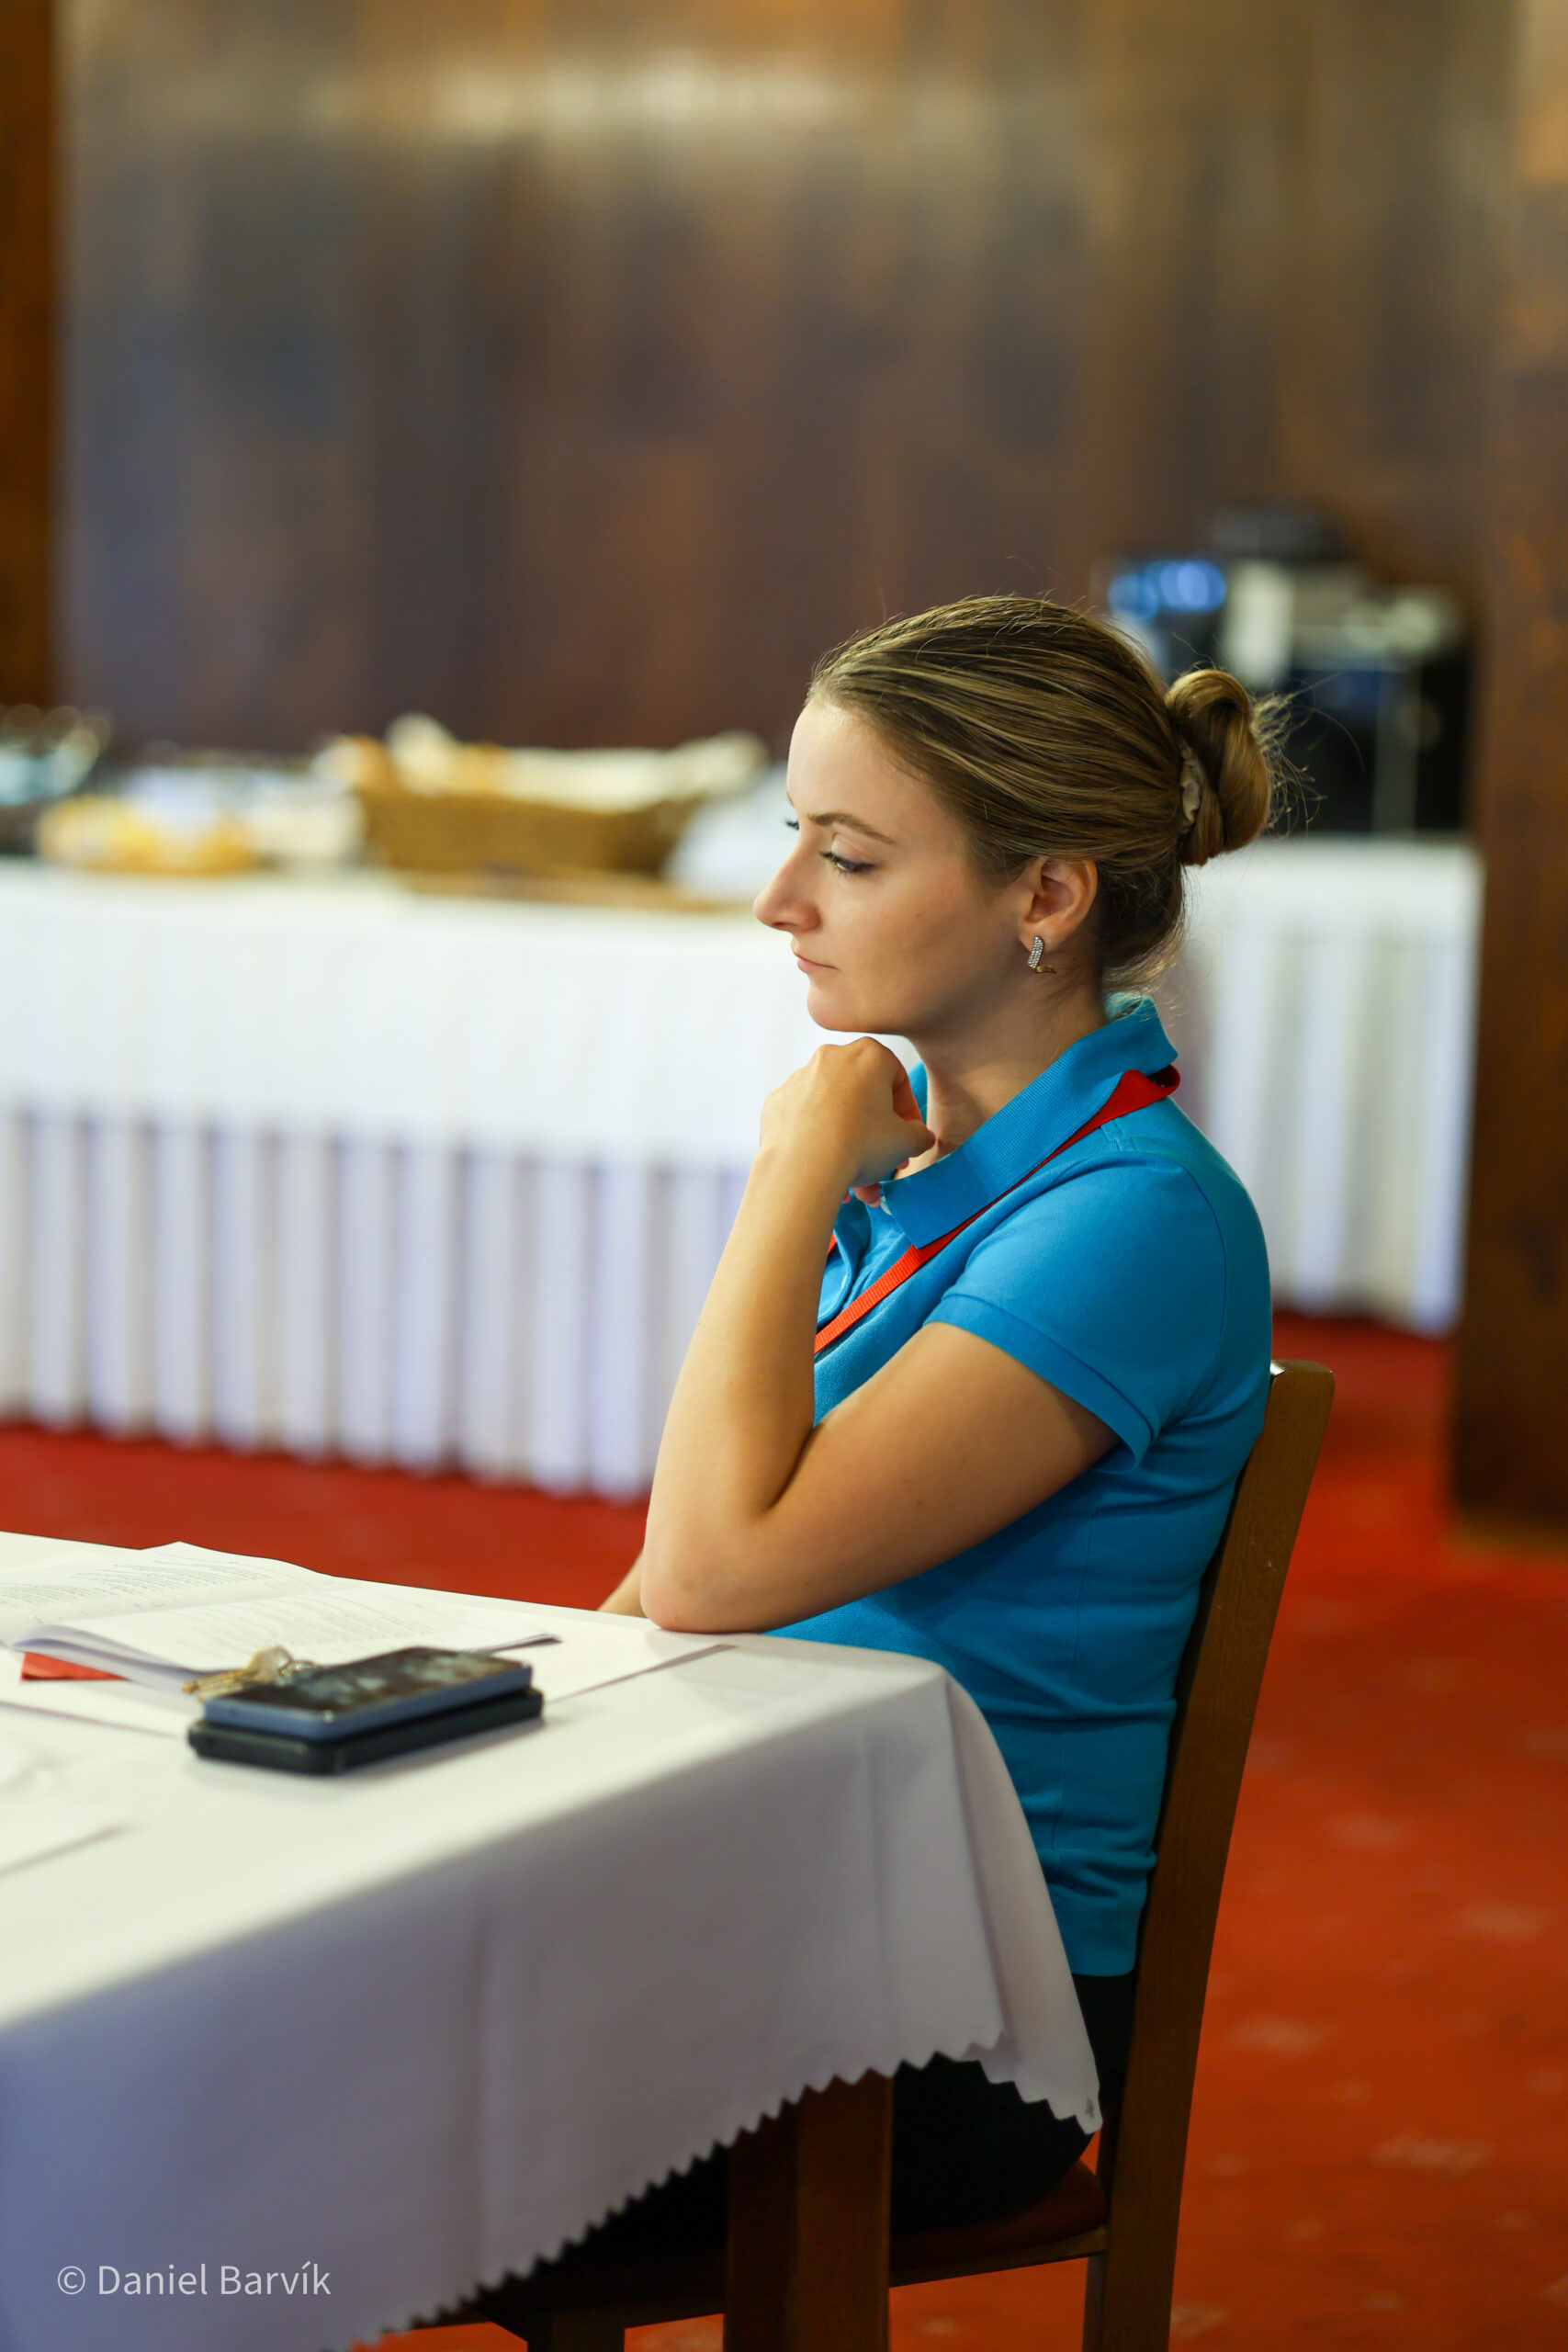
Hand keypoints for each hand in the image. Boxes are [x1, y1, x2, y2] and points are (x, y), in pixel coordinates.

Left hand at [758, 1039, 934, 1194]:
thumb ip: (918, 1135)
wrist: (803, 1167)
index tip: (908, 1136)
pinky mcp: (777, 1101)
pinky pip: (805, 1120)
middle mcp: (831, 1058)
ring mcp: (800, 1078)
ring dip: (848, 1143)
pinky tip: (827, 1170)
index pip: (897, 1079)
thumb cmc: (858, 1145)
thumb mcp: (906, 1142)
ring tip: (858, 1183)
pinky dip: (817, 1140)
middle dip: (876, 1133)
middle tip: (885, 1161)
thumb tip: (919, 1137)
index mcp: (868, 1056)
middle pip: (862, 1097)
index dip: (907, 1112)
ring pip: (833, 1111)